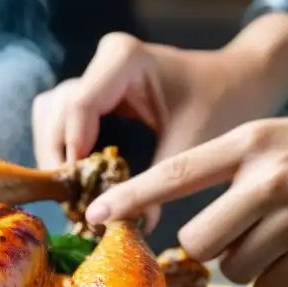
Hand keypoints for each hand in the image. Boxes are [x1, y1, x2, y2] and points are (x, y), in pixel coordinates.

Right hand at [31, 32, 286, 229]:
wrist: (237, 82)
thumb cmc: (222, 103)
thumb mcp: (193, 142)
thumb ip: (159, 182)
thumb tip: (131, 227)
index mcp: (124, 59)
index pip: (78, 107)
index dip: (72, 154)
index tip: (81, 197)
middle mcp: (101, 62)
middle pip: (54, 113)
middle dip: (59, 161)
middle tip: (75, 205)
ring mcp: (94, 77)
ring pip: (49, 117)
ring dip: (57, 157)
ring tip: (77, 196)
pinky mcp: (94, 96)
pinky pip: (62, 123)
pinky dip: (66, 154)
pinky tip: (83, 183)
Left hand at [84, 111, 287, 286]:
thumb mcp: (277, 140)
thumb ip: (230, 172)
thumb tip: (183, 238)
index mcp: (251, 142)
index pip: (175, 173)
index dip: (130, 198)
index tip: (93, 217)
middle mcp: (270, 177)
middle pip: (198, 242)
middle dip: (209, 250)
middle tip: (240, 234)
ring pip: (234, 270)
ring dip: (250, 265)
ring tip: (287, 238)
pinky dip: (280, 283)